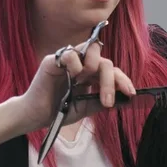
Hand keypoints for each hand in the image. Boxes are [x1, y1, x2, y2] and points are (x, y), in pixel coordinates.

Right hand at [21, 40, 136, 130]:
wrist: (36, 117)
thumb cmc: (59, 111)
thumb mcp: (86, 107)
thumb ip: (102, 100)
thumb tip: (125, 98)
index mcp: (90, 74)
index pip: (111, 70)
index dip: (123, 79)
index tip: (130, 93)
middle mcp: (81, 64)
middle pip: (105, 60)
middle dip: (110, 80)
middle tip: (107, 101)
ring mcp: (68, 61)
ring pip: (91, 48)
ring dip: (95, 66)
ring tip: (87, 83)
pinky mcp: (53, 61)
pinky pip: (69, 53)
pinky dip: (76, 64)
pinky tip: (74, 77)